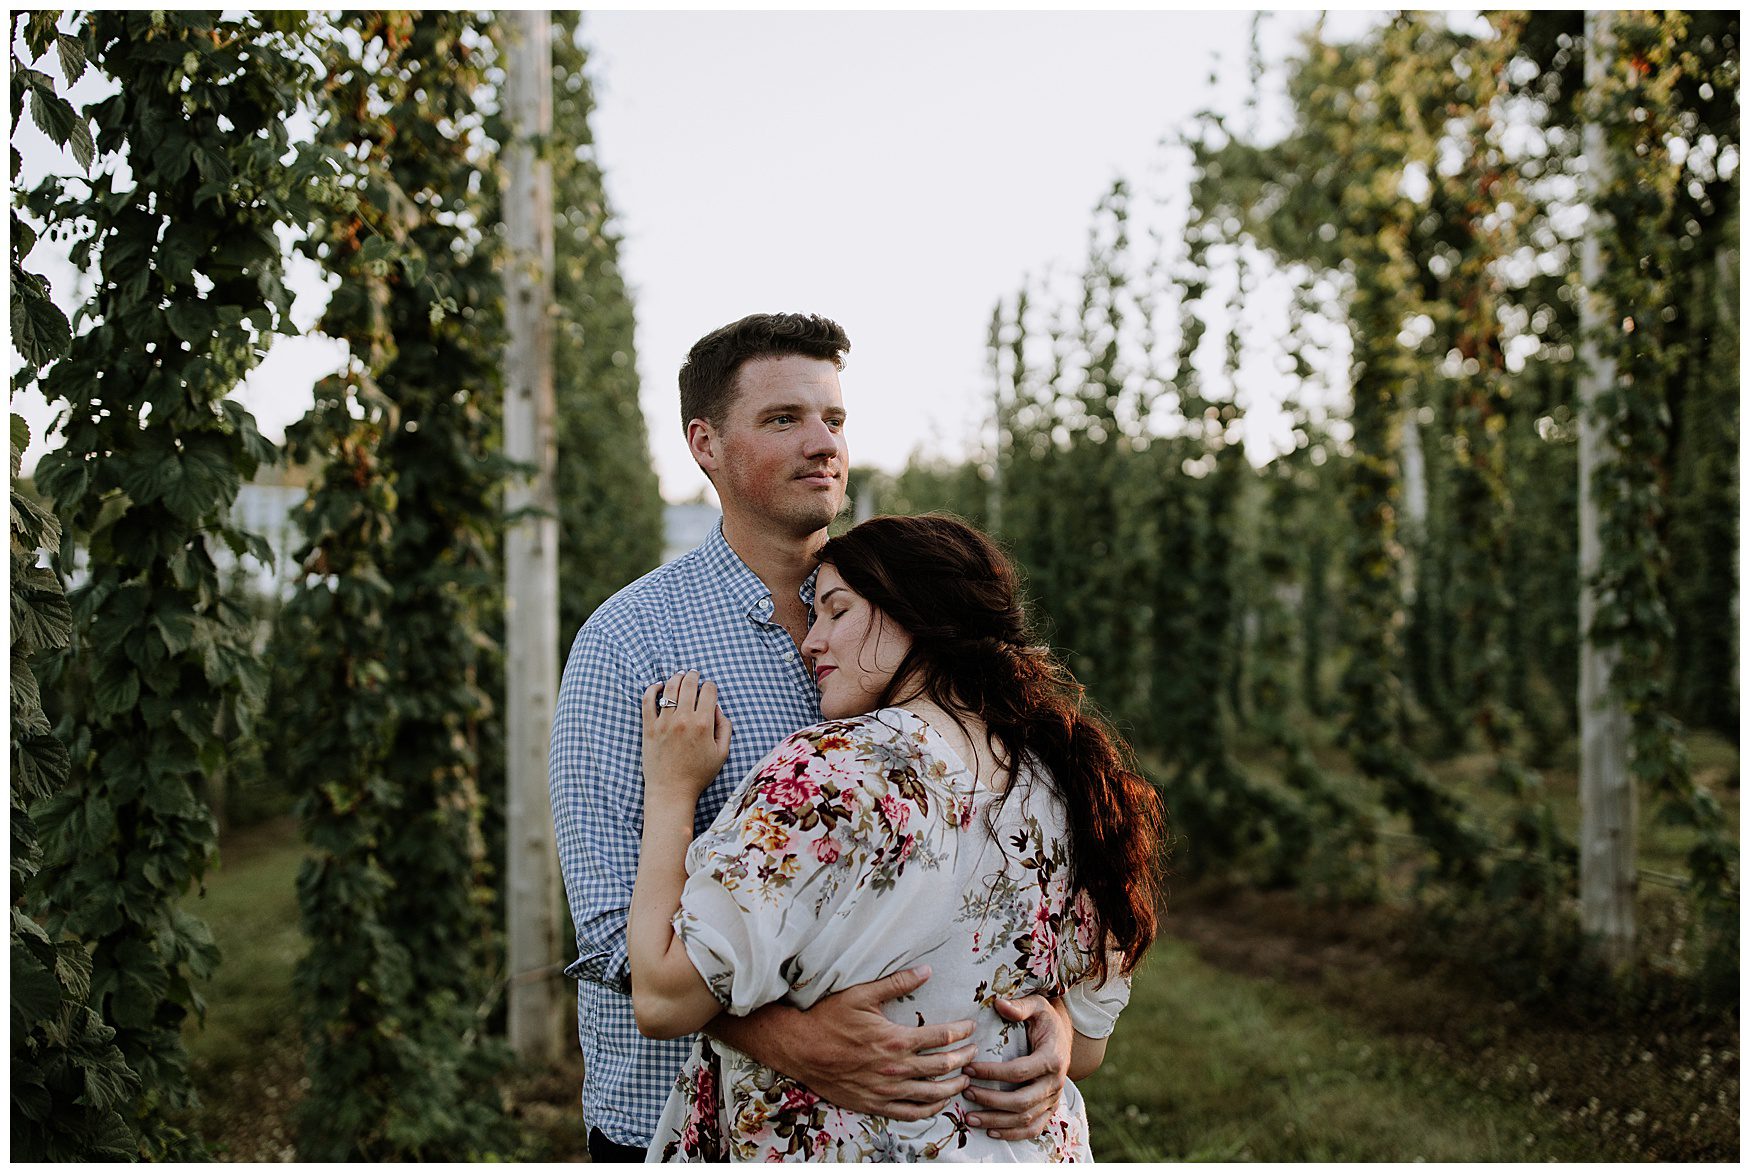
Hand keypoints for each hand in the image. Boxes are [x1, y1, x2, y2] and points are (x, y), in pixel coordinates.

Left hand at [641, 670, 730, 801]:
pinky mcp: (649, 728)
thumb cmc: (698, 775)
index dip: (711, 686)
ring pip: (669, 689)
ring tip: (678, 675)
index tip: (709, 687)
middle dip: (693, 676)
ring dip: (675, 678)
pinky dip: (652, 689)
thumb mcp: (722, 753)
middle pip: (689, 685)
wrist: (671, 791)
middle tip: (694, 673)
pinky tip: (657, 686)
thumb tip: (717, 709)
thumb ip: (725, 728)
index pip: (708, 692)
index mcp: (704, 724)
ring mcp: (664, 722)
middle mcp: (683, 719)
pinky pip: (647, 701)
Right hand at [748, 966, 978, 1120]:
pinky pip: (909, 1113)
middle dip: (964, 1058)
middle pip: (942, 1067)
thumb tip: (926, 970)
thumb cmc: (827, 1018)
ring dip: (953, 1086)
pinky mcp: (874, 1104)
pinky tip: (938, 1104)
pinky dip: (930, 1110)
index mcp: (895, 1040)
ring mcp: (885, 1090)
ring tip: (964, 1079)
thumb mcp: (862, 994)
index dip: (961, 1032)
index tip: (970, 1027)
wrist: (798, 1047)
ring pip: (931, 1094)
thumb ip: (897, 983)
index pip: (941, 1037)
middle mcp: (895, 1069)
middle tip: (974, 1052)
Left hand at [960, 994, 1071, 1138]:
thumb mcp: (1037, 1005)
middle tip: (966, 1093)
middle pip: (1021, 1101)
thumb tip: (999, 1004)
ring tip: (970, 1118)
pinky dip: (1013, 1134)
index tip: (968, 1069)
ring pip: (1025, 1119)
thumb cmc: (1045, 1019)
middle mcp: (1056, 1082)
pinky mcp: (1050, 1109)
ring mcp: (1053, 1099)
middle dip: (990, 1100)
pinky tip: (991, 1132)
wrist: (1063, 1035)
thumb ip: (1019, 1006)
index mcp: (1052, 1058)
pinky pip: (1033, 1129)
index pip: (1019, 1071)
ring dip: (996, 1121)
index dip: (992, 1073)